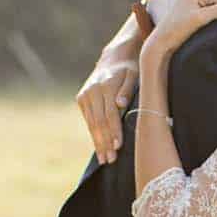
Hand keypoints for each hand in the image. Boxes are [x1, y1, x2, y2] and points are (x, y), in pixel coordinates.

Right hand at [77, 3, 154, 164]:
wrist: (115, 56)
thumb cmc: (131, 69)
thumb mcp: (135, 76)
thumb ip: (128, 90)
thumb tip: (121, 104)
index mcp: (106, 86)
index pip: (110, 114)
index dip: (114, 132)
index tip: (118, 147)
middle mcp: (93, 90)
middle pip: (98, 122)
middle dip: (105, 143)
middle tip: (110, 160)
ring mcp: (85, 94)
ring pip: (91, 123)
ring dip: (98, 142)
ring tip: (104, 159)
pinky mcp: (81, 98)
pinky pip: (88, 120)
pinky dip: (93, 134)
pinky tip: (98, 147)